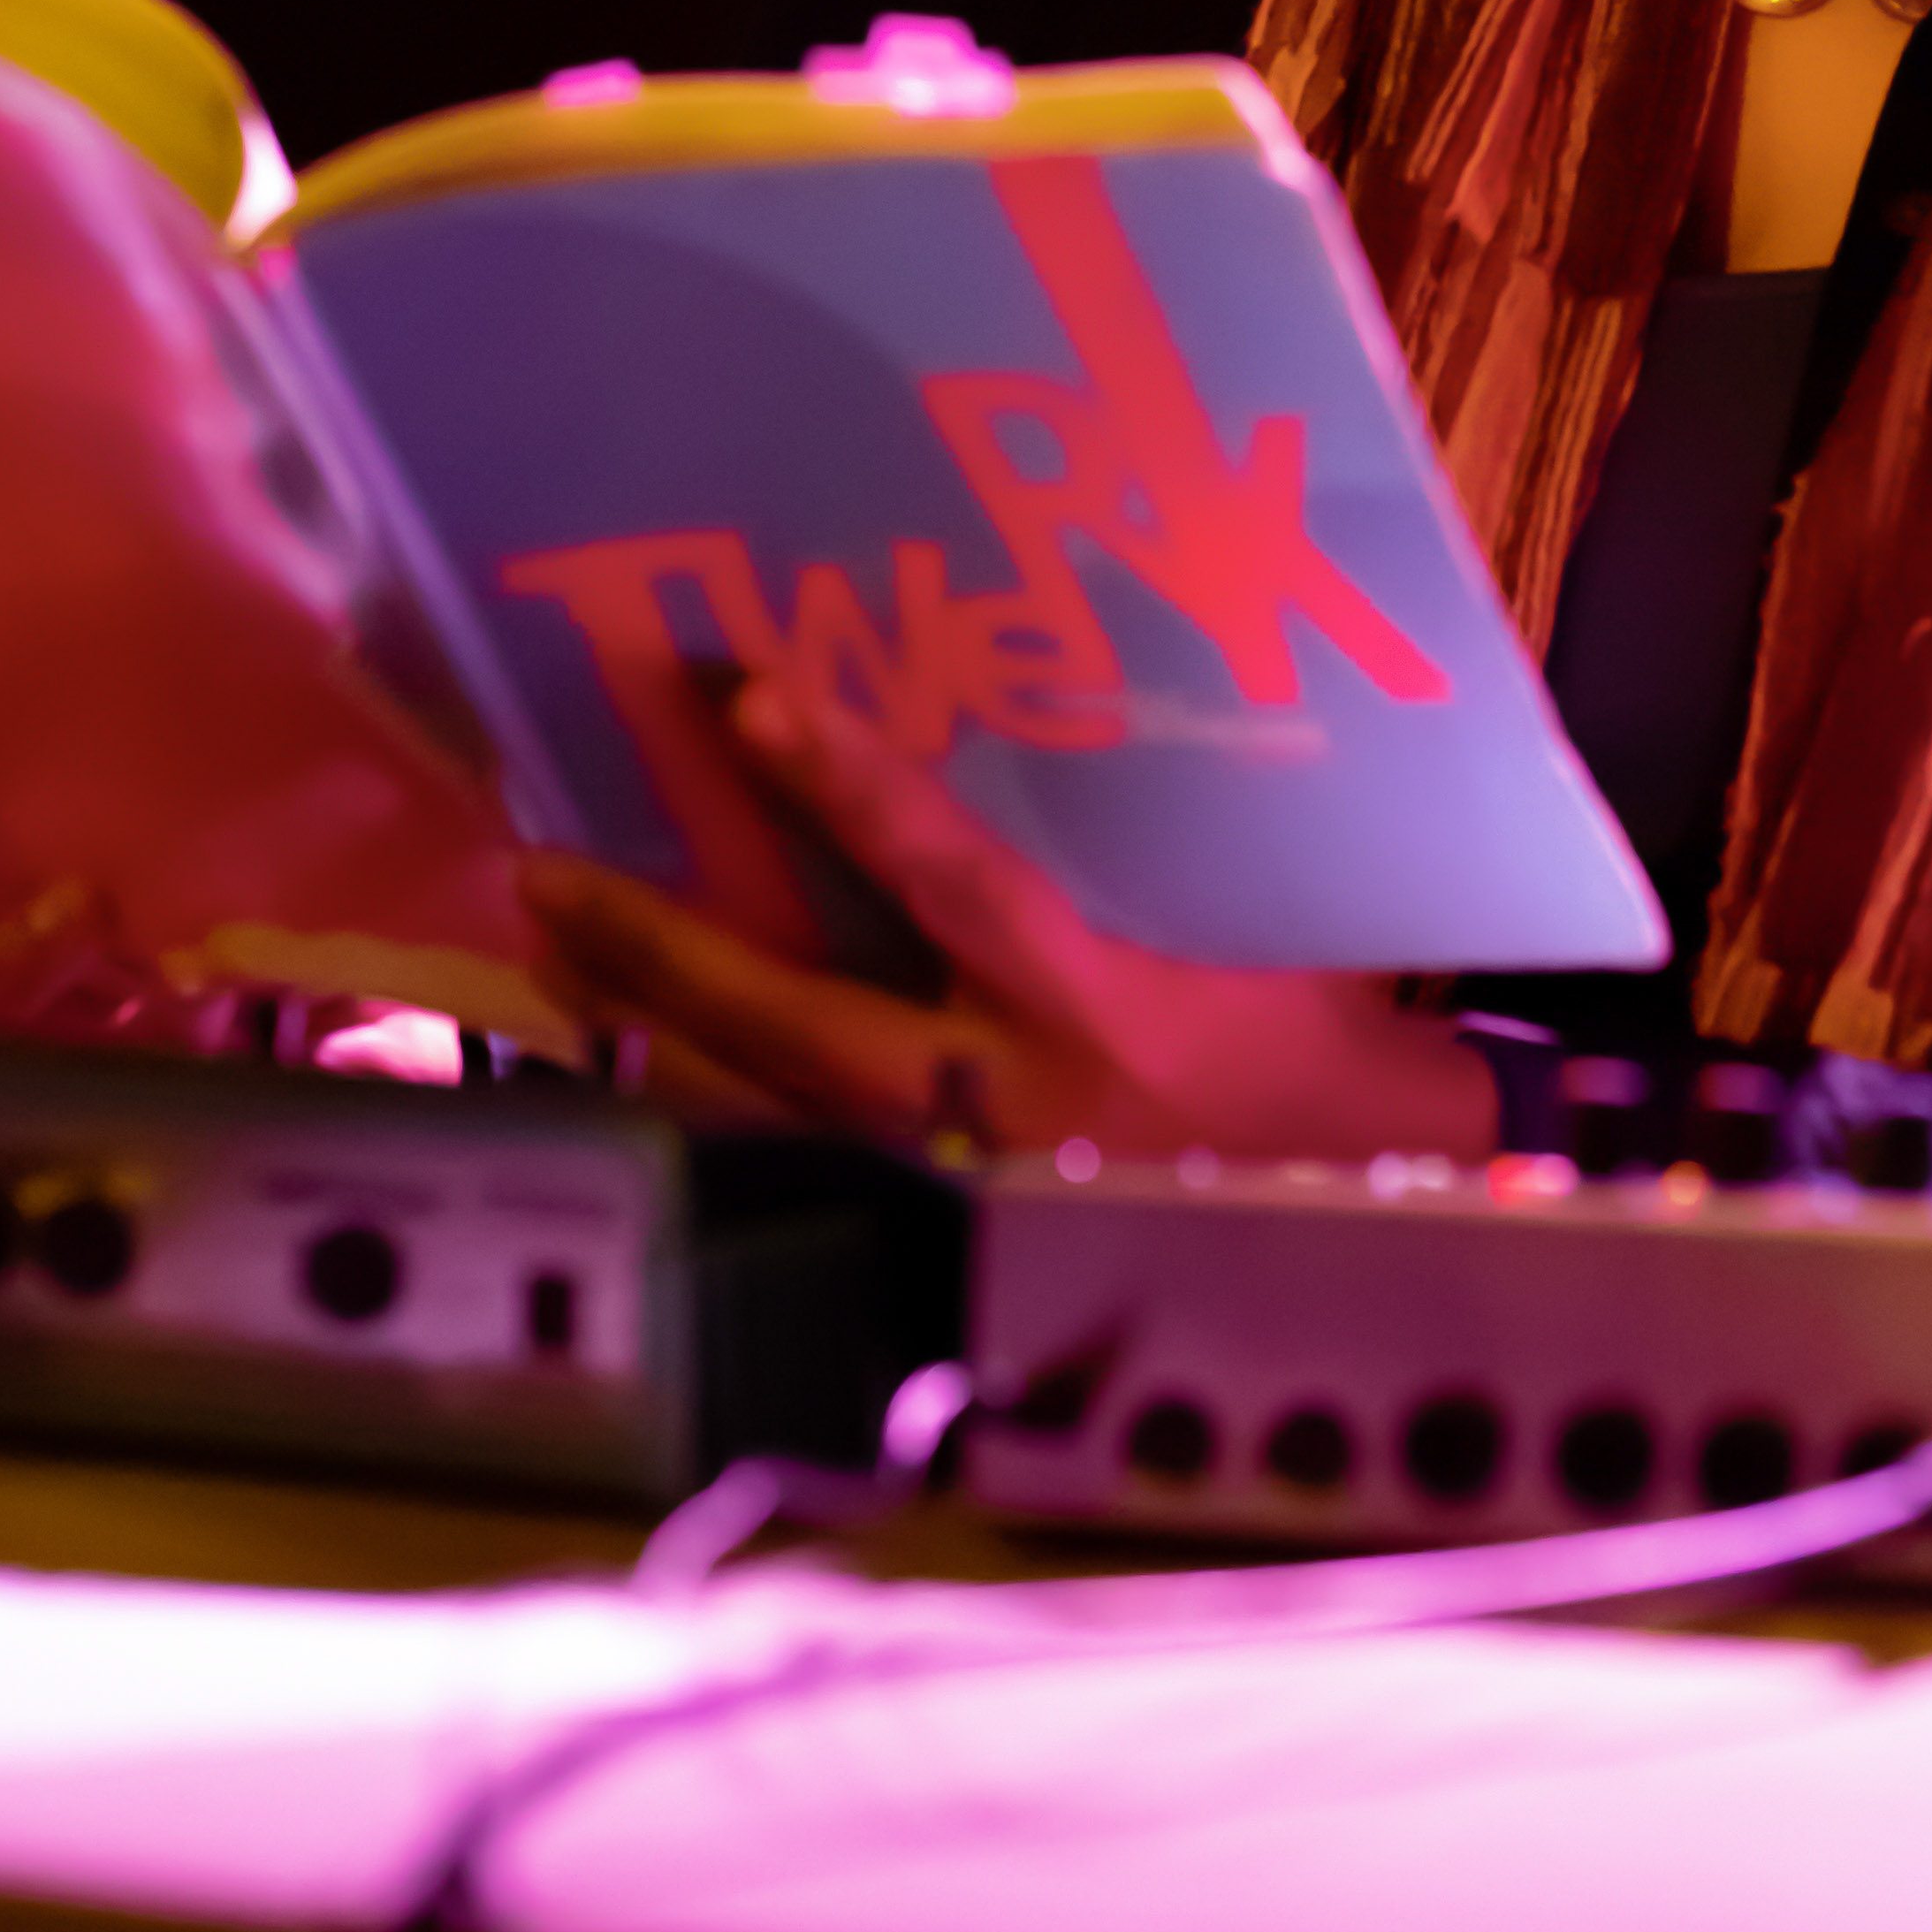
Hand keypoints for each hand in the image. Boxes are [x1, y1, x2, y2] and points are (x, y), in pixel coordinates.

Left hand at [512, 668, 1500, 1164]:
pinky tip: (634, 1061)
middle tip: (548, 879)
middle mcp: (1013, 1103)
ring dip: (654, 1035)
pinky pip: (802, 1160)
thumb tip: (1040, 704)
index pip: (955, 875)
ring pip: (773, 1113)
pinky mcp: (950, 1230)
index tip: (753, 701)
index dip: (853, 788)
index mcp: (1099, 1006)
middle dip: (669, 956)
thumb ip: (1142, 840)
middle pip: (803, 1030)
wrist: (1383, 1212)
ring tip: (554, 953)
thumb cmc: (1320, 1041)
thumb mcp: (1259, 923)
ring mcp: (969, 1186)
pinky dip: (713, 1109)